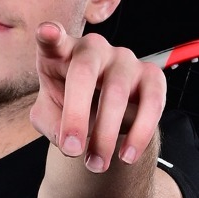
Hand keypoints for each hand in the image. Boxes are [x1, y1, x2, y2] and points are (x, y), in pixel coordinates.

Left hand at [29, 21, 165, 171]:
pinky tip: (127, 155)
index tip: (46, 32)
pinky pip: (152, 102)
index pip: (52, 40)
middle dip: (76, 116)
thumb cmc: (69, 106)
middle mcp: (93, 48)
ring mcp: (124, 58)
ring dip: (105, 134)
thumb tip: (71, 140)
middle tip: (72, 151)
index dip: (50, 35)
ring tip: (95, 164)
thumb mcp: (49, 117)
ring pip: (117, 92)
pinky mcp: (152, 75)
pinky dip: (140, 132)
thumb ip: (50, 123)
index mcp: (61, 52)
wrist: (101, 114)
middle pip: (83, 72)